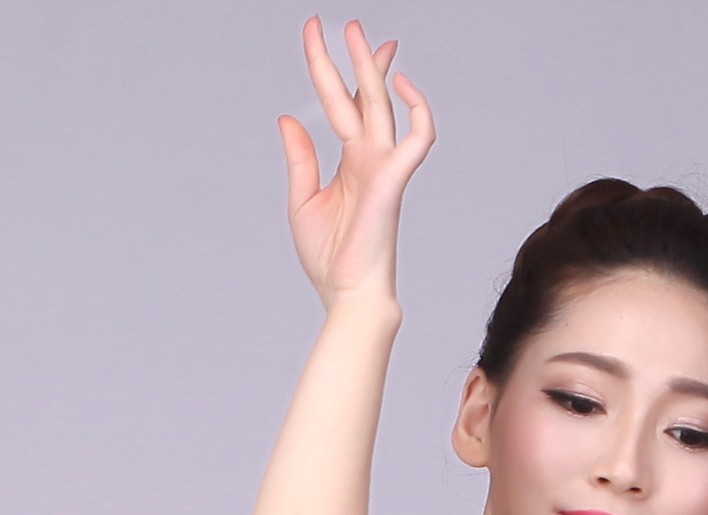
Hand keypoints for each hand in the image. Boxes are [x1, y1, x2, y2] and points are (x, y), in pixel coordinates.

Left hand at [276, 17, 433, 308]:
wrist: (348, 294)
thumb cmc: (330, 259)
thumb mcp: (302, 200)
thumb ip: (299, 159)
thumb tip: (288, 118)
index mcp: (350, 162)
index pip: (341, 104)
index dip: (329, 69)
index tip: (316, 38)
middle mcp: (370, 157)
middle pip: (365, 95)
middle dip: (357, 58)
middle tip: (346, 23)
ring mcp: (384, 166)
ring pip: (383, 105)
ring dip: (373, 68)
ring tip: (359, 35)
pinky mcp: (395, 179)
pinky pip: (419, 137)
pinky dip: (418, 109)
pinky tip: (401, 84)